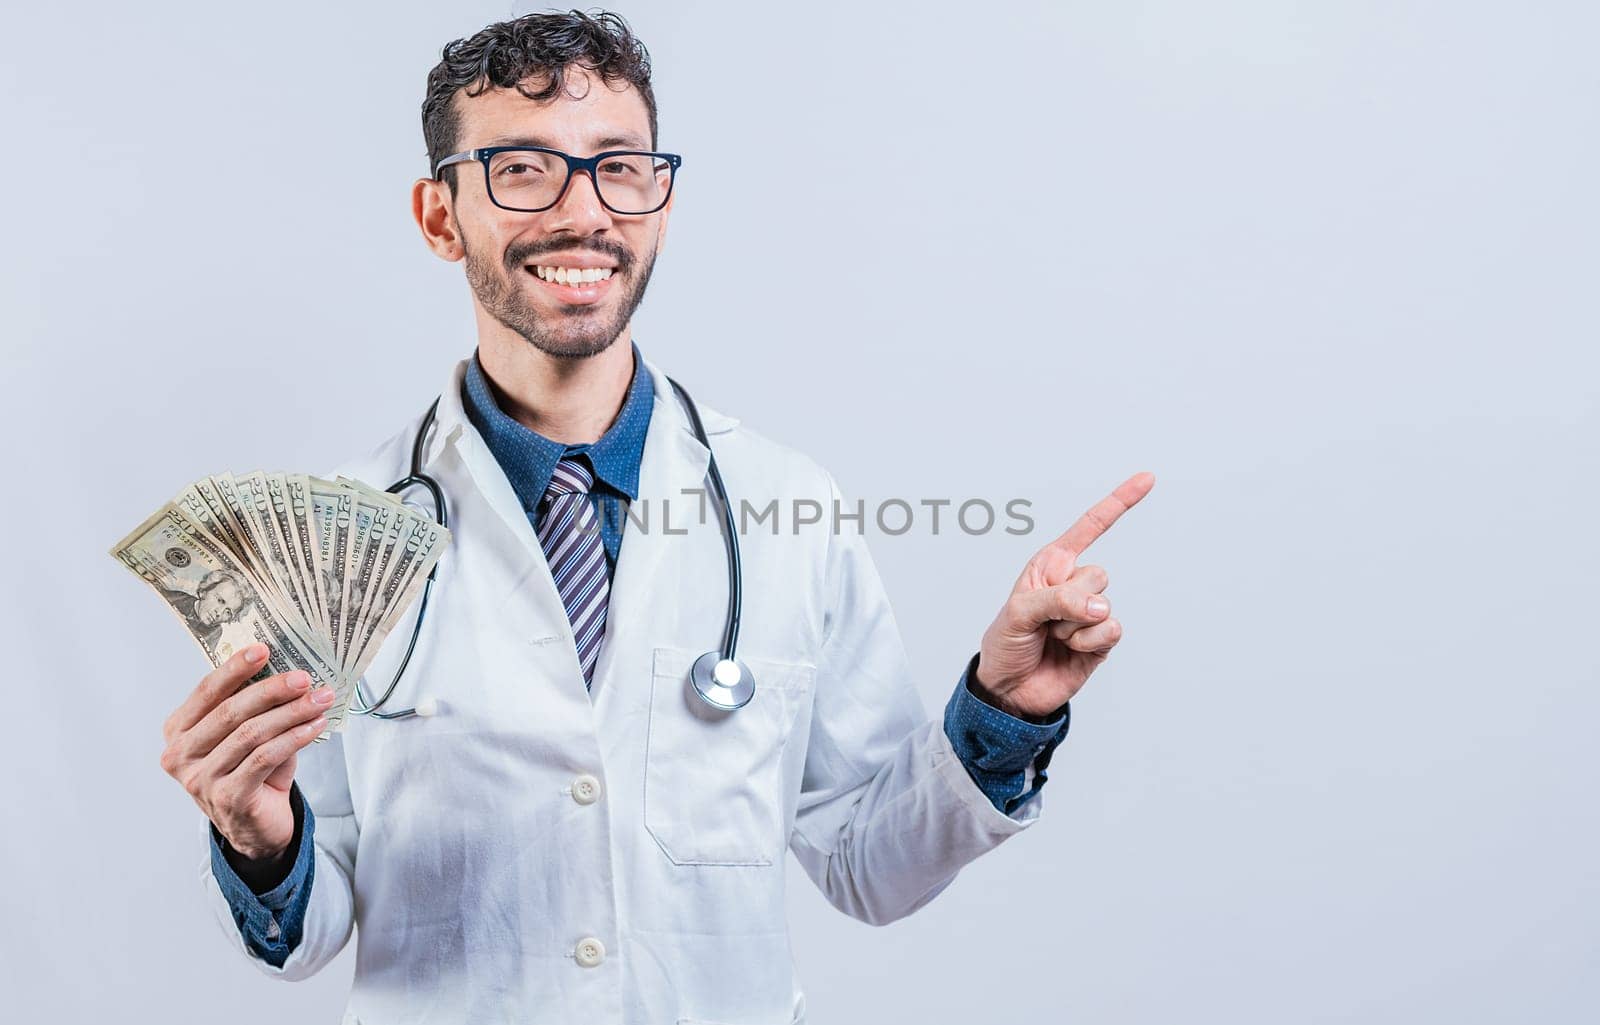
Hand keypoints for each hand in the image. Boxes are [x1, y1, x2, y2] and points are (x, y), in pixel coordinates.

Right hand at [158, 644, 332, 861]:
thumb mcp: (247, 735)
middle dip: (271, 690)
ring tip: (320, 699)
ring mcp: (200, 779)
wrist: (256, 826)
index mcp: (179, 730)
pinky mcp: (227, 797)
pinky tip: (316, 725)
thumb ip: (255, 708)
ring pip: (251, 734)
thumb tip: (289, 673)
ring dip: (291, 712)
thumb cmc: (252, 772)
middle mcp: (180, 755)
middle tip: (303, 677)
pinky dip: (295, 737)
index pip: (206, 692)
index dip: (234, 669)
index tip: (263, 649)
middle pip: (230, 712)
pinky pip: (265, 758)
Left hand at [973, 472, 1154, 720]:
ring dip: (1075, 625)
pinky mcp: (1102, 639)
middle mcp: (1074, 584)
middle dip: (1069, 599)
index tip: (1147, 478)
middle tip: (1045, 620)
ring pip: (1104, 604)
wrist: (1011, 690)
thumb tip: (1101, 607)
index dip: (1118, 502)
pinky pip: (1112, 630)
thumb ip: (1057, 601)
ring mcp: (1090, 612)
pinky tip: (1072, 650)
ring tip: (1054, 637)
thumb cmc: (1007, 643)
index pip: (1090, 528)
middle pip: (1098, 574)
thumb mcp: (1018, 613)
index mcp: (1051, 565)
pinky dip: (1090, 641)